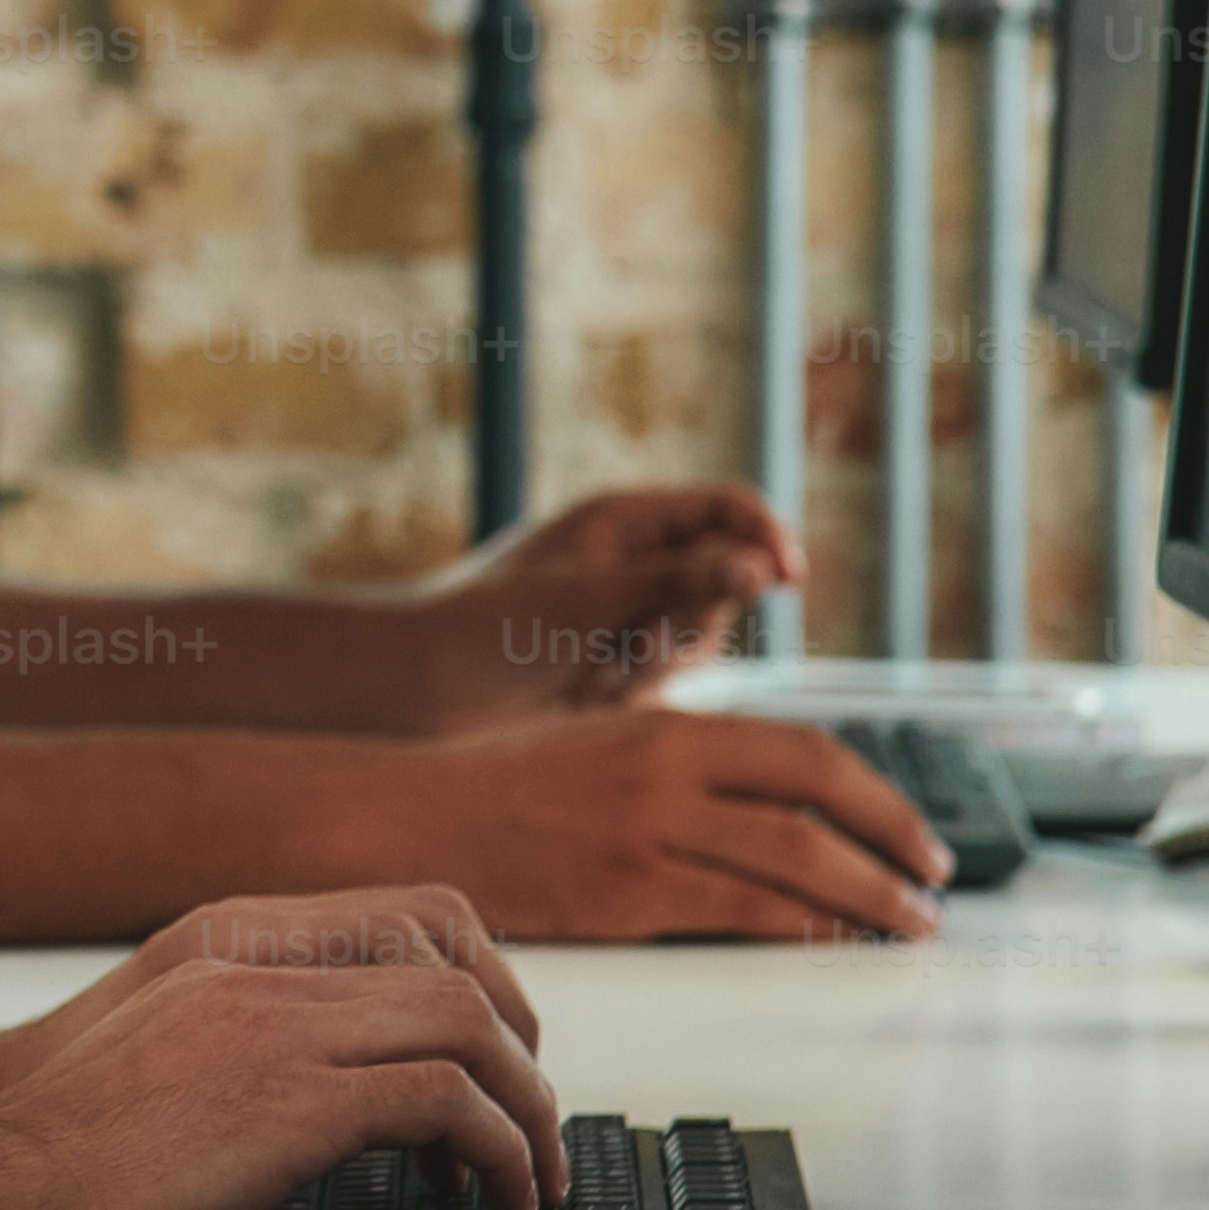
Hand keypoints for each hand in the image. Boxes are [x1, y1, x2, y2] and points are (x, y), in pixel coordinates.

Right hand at [0, 888, 566, 1209]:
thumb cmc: (45, 1157)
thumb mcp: (147, 1065)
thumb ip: (226, 1048)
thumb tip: (304, 1106)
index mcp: (224, 947)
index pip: (407, 917)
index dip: (480, 991)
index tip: (494, 1070)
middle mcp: (256, 965)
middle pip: (456, 966)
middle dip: (522, 1054)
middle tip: (531, 1137)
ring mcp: (273, 1025)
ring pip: (468, 1024)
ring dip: (524, 1107)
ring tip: (527, 1181)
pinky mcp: (287, 1100)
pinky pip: (444, 1098)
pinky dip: (495, 1148)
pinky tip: (487, 1200)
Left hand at [396, 486, 797, 729]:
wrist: (420, 693)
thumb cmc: (489, 628)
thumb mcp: (590, 600)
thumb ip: (679, 585)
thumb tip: (764, 569)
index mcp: (624, 520)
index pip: (728, 510)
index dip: (767, 538)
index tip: (788, 581)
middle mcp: (634, 564)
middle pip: (725, 586)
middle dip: (686, 626)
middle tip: (625, 650)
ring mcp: (628, 618)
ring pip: (699, 643)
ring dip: (654, 668)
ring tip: (588, 678)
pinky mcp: (619, 670)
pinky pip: (667, 685)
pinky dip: (631, 697)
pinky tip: (578, 700)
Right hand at [399, 707, 949, 940]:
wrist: (401, 821)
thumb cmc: (492, 789)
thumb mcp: (601, 745)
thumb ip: (682, 765)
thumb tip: (771, 805)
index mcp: (667, 726)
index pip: (807, 752)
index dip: (878, 796)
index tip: (912, 833)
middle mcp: (666, 771)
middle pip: (819, 800)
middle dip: (895, 844)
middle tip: (933, 883)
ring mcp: (646, 834)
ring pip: (794, 862)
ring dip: (868, 897)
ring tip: (905, 924)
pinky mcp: (623, 896)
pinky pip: (740, 914)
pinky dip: (801, 929)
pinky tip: (829, 945)